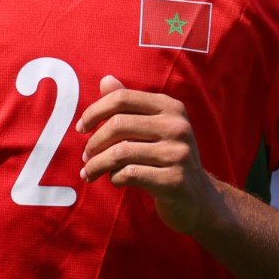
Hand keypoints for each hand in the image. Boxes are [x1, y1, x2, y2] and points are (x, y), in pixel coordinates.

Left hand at [78, 75, 224, 235]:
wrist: (198, 198)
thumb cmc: (165, 158)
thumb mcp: (151, 127)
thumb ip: (128, 105)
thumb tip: (105, 80)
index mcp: (170, 107)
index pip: (122, 98)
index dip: (94, 111)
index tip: (81, 128)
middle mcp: (177, 126)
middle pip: (118, 125)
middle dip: (93, 142)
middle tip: (85, 156)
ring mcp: (179, 153)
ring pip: (120, 152)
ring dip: (97, 164)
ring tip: (89, 172)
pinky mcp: (175, 180)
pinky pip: (130, 174)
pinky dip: (114, 178)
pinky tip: (115, 180)